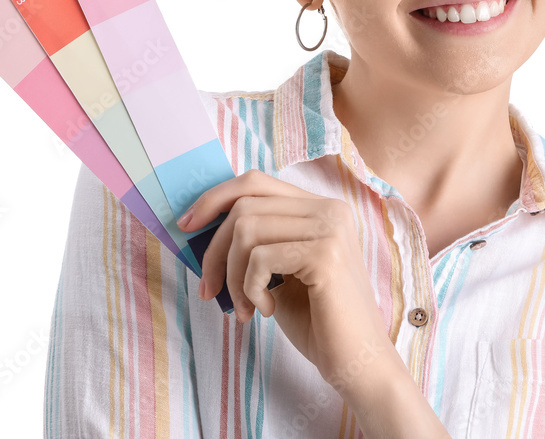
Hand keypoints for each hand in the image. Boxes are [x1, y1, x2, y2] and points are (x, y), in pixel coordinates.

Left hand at [176, 170, 394, 386]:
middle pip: (245, 205)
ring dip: (233, 275)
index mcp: (320, 208)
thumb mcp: (280, 271)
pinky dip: (249, 288)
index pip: (257, 182)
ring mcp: (330, 228)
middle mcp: (330, 209)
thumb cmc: (317, 321)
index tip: (187, 226)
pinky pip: (261, 258)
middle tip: (209, 289)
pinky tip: (266, 310)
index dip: (215, 198)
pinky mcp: (326, 254)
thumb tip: (200, 223)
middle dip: (215, 250)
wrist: (357, 362)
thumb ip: (257, 242)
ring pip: (247, 229)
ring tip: (244, 307)